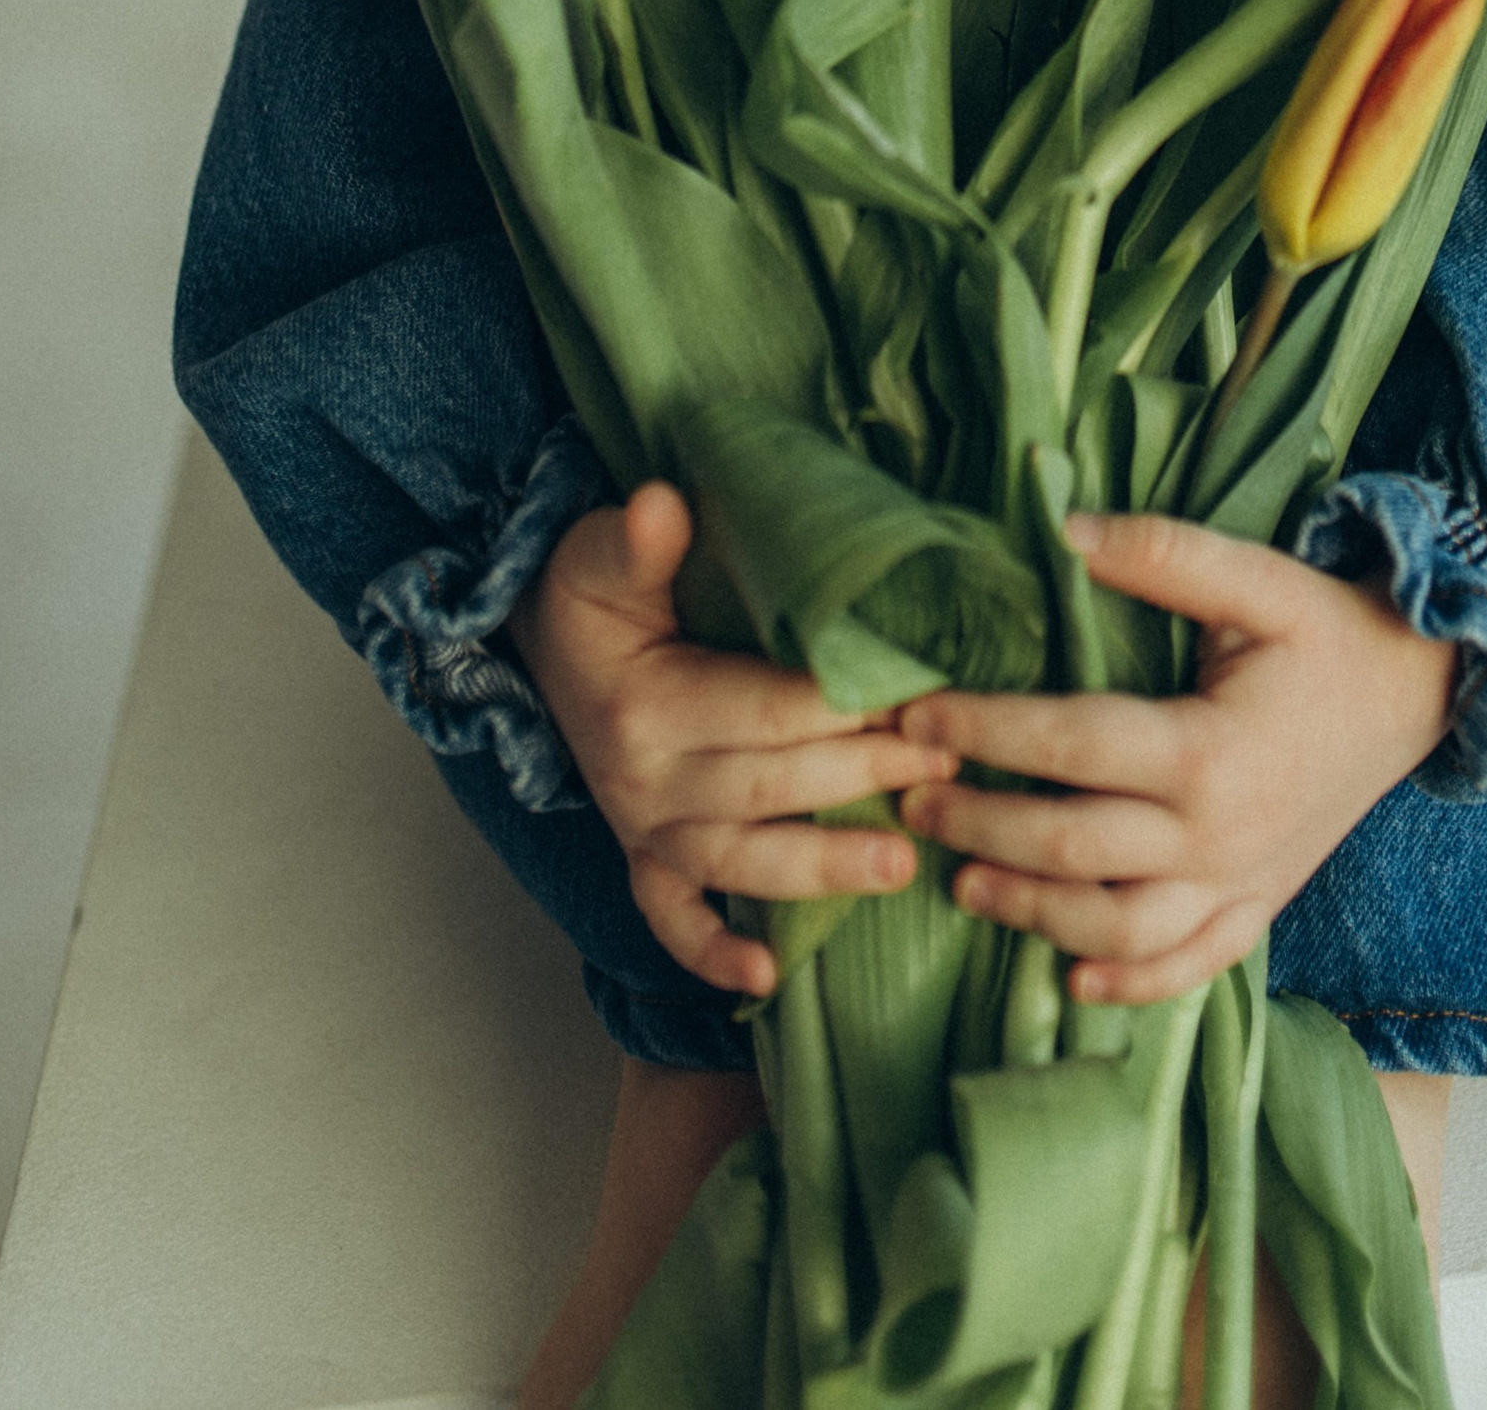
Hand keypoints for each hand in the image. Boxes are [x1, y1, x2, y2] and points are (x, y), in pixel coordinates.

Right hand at [506, 482, 952, 999]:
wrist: (536, 637)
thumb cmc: (593, 589)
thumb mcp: (604, 551)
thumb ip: (637, 537)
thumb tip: (664, 507)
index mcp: (646, 705)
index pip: (768, 709)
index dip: (848, 703)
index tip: (923, 693)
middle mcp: (642, 780)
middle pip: (772, 784)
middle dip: (866, 773)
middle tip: (950, 764)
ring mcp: (640, 826)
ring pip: (741, 860)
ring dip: (821, 868)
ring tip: (902, 868)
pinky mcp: (638, 854)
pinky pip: (670, 917)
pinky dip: (711, 950)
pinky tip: (767, 978)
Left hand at [893, 512, 1456, 1006]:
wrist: (1421, 692)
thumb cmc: (1331, 629)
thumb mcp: (1258, 577)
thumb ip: (1163, 554)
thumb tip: (1064, 530)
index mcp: (1209, 751)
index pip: (1069, 745)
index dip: (985, 731)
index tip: (917, 716)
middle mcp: (1219, 834)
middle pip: (1071, 847)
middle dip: (980, 827)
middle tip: (912, 804)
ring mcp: (1241, 883)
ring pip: (1116, 929)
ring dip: (1032, 914)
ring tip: (966, 885)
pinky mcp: (1259, 906)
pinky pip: (1189, 967)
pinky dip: (1129, 984)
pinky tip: (1071, 977)